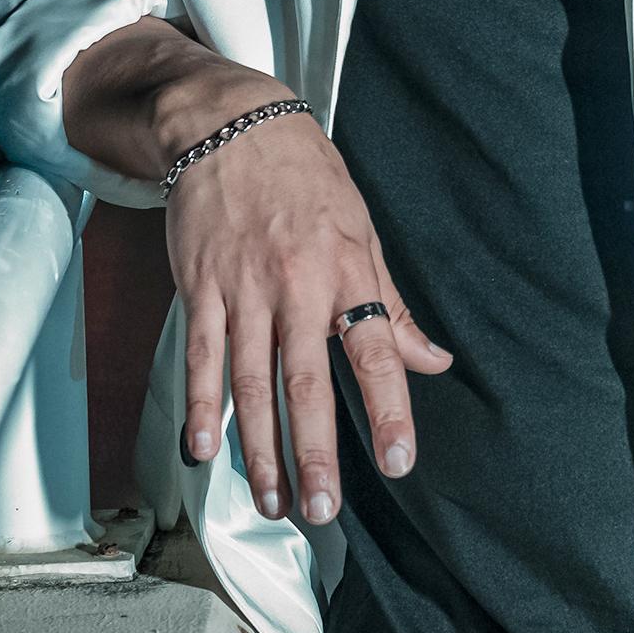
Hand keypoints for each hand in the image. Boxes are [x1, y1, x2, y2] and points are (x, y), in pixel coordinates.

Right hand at [62, 17, 451, 524]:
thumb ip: (392, 303)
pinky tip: (205, 448)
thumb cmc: (304, 175)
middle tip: (323, 508)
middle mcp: (295, 284)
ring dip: (261, 447)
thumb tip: (433, 360)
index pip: (374, 350)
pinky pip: (200, 356)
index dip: (389, 409)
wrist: (230, 124)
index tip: (399, 460)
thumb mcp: (361, 229)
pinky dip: (202, 405)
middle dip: (316, 451)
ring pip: (252, 381)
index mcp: (345, 270)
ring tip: (274, 499)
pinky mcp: (200, 287)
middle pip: (306, 380)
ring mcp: (242, 288)